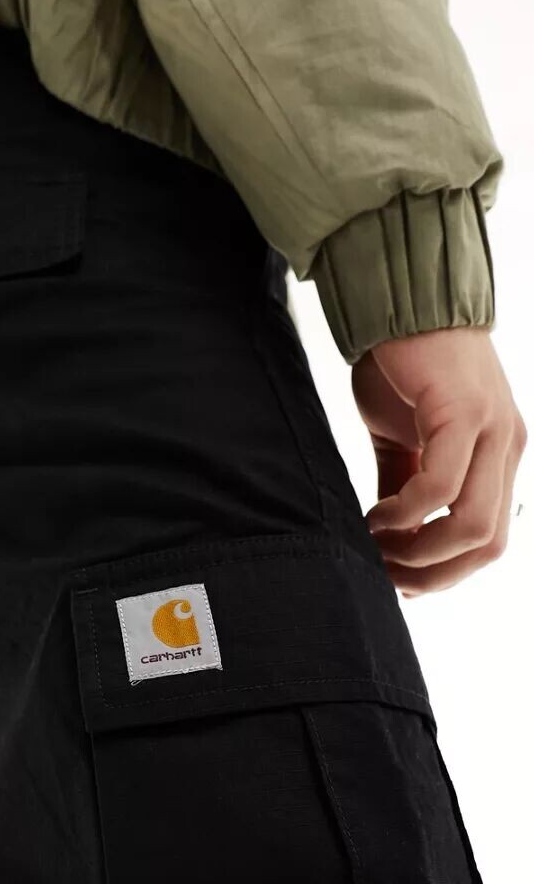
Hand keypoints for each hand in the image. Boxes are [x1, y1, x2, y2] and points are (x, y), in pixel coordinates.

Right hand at [351, 326, 526, 597]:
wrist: (398, 303)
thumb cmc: (402, 367)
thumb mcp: (403, 439)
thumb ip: (404, 484)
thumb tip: (389, 537)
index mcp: (500, 455)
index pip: (491, 539)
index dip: (447, 573)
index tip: (399, 580)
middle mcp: (507, 446)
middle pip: (490, 544)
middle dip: (436, 574)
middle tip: (387, 574)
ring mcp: (491, 430)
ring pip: (474, 524)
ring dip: (420, 551)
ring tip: (377, 546)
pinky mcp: (462, 413)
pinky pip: (439, 485)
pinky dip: (405, 514)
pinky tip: (375, 515)